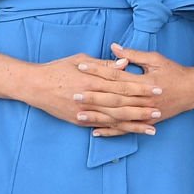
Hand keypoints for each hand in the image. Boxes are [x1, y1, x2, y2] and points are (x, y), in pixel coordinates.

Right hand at [23, 52, 161, 135]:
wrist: (33, 86)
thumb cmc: (58, 69)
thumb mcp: (81, 60)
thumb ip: (104, 64)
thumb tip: (125, 63)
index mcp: (93, 79)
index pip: (122, 84)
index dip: (141, 87)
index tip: (157, 88)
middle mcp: (90, 97)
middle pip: (121, 104)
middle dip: (142, 108)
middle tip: (160, 110)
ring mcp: (84, 111)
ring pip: (114, 119)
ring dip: (134, 124)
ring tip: (151, 128)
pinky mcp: (79, 121)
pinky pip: (101, 127)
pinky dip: (116, 131)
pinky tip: (129, 133)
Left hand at [73, 43, 193, 136]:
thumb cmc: (174, 71)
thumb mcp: (156, 59)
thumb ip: (133, 54)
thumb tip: (113, 47)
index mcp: (143, 81)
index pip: (116, 74)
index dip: (98, 69)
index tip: (81, 66)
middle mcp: (143, 99)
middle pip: (113, 97)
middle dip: (93, 96)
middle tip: (74, 93)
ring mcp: (144, 113)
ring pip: (117, 116)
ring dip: (97, 116)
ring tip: (79, 115)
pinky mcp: (146, 122)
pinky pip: (126, 129)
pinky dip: (110, 132)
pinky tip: (95, 132)